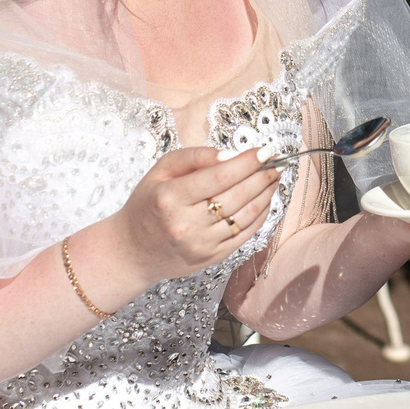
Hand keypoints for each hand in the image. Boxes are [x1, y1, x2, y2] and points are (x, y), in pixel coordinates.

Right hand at [103, 145, 282, 294]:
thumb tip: (230, 155)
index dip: (248, 162)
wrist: (133, 250)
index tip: (265, 150)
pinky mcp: (212, 258)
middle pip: (238, 196)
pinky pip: (245, 234)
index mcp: (170, 197)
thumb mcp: (161, 171)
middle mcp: (186, 223)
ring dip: (266, 194)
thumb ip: (194, 157)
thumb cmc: (148, 204)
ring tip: (274, 177)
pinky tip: (265, 199)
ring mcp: (201, 244)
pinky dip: (260, 215)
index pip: (220, 176)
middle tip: (276, 161)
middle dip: (263, 175)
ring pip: (246, 216)